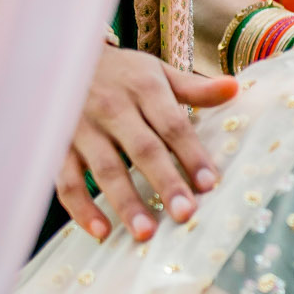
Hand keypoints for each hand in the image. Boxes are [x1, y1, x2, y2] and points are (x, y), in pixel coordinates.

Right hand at [57, 47, 237, 241]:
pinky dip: (81, 208)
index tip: (209, 184)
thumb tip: (234, 89)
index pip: (172, 125)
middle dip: (165, 182)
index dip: (191, 154)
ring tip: (145, 233)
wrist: (63, 61)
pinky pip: (67, 182)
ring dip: (125, 202)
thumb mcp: (157, 72)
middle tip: (185, 214)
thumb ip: (194, 87)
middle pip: (143, 149)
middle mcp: (113, 109)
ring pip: (105, 169)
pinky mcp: (58, 148)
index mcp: (144, 88)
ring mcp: (83, 129)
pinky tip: (101, 231)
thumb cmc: (121, 73)